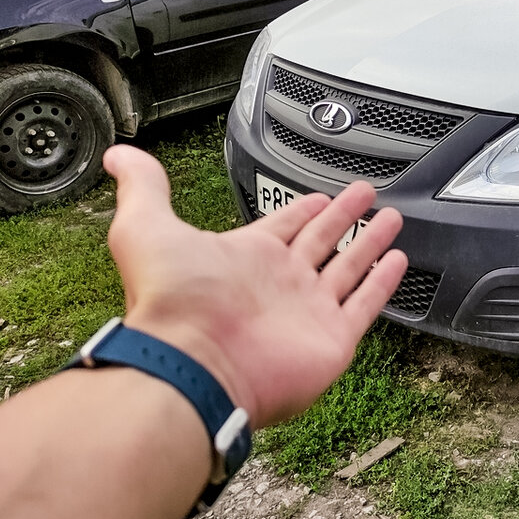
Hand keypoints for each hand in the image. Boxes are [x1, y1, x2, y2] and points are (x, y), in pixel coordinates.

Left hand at [101, 144, 407, 427]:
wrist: (192, 363)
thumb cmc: (170, 302)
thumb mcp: (147, 229)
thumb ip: (144, 189)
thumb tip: (120, 155)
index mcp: (246, 258)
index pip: (284, 226)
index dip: (303, 210)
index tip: (321, 195)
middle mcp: (280, 284)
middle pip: (322, 241)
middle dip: (344, 216)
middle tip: (365, 193)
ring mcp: (308, 312)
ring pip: (349, 268)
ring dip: (371, 243)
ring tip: (393, 219)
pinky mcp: (332, 339)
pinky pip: (366, 305)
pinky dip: (384, 284)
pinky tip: (398, 261)